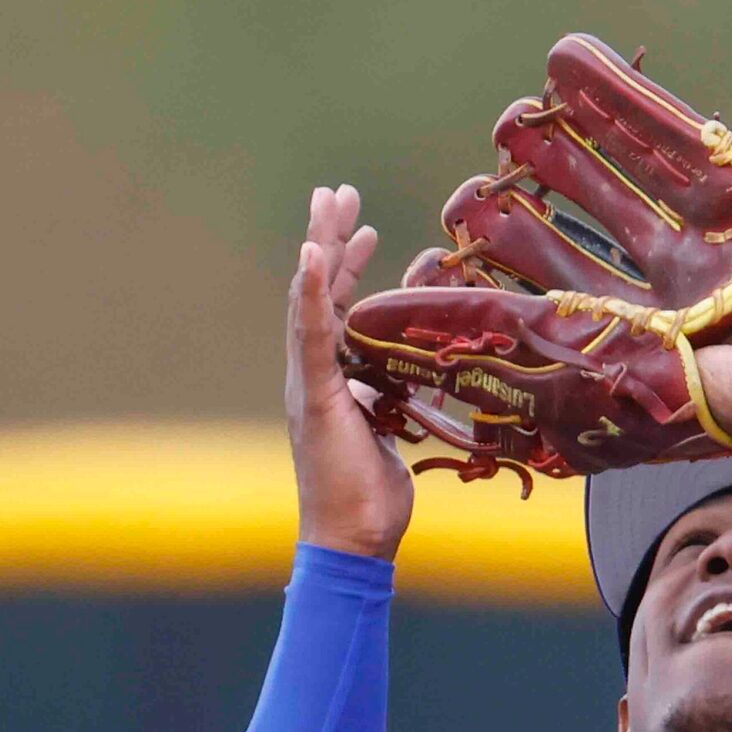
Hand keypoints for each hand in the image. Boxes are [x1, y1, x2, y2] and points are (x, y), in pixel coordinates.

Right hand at [287, 185, 412, 559]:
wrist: (353, 539)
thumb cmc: (373, 495)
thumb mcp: (395, 432)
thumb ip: (397, 399)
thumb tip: (423, 377)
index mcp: (331, 381)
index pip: (339, 311)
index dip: (347, 268)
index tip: (361, 227)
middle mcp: (312, 375)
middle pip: (318, 293)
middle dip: (329, 240)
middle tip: (337, 191)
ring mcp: (308, 383)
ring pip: (310, 302)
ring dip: (321, 249)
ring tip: (330, 204)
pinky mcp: (314, 396)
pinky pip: (311, 335)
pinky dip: (313, 291)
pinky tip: (317, 255)